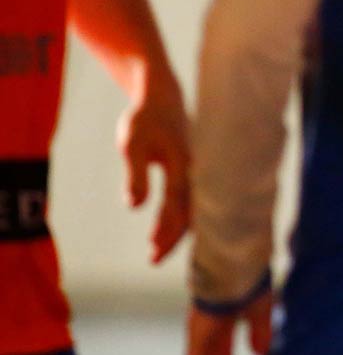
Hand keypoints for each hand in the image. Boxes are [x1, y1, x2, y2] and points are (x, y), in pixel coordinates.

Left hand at [117, 79, 191, 262]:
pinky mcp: (195, 169)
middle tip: (153, 259)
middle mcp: (196, 169)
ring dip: (178, 229)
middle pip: (192, 212)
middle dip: (174, 237)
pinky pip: (195, 198)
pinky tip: (171, 223)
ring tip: (157, 247)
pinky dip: (185, 216)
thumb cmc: (145, 119)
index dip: (166, 230)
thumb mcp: (132, 145)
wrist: (161, 96)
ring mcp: (198, 169)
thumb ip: (135, 175)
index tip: (152, 250)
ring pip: (195, 207)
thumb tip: (135, 206)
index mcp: (184, 165)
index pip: (178, 206)